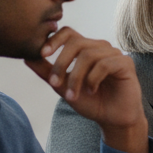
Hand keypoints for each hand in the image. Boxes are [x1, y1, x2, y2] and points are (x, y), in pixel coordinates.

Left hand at [25, 28, 147, 152]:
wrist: (113, 119)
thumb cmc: (91, 102)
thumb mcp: (64, 87)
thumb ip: (48, 72)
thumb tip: (27, 57)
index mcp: (85, 49)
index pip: (68, 33)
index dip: (54, 39)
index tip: (43, 54)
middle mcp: (100, 47)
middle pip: (76, 42)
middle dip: (61, 63)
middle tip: (55, 83)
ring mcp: (114, 54)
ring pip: (88, 55)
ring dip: (76, 77)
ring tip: (73, 95)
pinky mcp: (125, 63)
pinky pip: (104, 64)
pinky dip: (93, 79)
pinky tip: (91, 91)